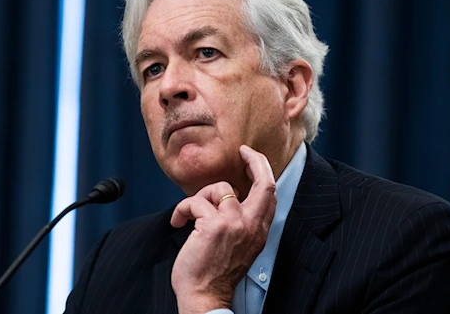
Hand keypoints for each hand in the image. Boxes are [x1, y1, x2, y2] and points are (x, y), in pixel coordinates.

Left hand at [170, 145, 276, 313]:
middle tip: (241, 152)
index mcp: (259, 230)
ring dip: (199, 196)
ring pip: (220, 188)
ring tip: (189, 214)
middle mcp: (251, 225)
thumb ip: (241, 222)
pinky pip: (195, 201)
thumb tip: (230, 196)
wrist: (205, 296)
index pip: (271, 193)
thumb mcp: (240, 246)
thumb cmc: (216, 273)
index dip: (262, 170)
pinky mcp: (213, 225)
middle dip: (255, 160)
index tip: (250, 158)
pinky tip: (179, 222)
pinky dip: (182, 209)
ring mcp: (234, 224)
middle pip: (264, 181)